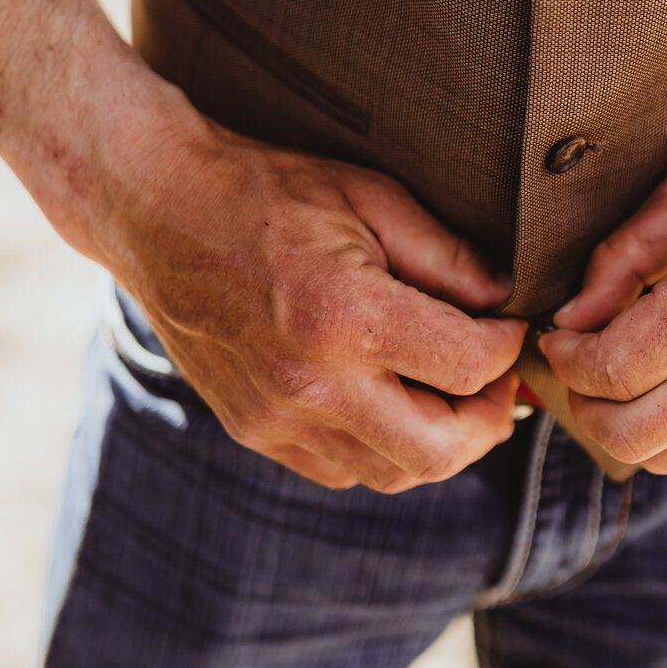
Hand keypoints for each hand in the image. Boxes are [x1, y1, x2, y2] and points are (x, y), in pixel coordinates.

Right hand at [111, 130, 526, 491]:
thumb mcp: (370, 197)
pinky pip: (341, 471)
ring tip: (451, 396)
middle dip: (486, 422)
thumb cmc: (267, 193)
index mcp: (346, 317)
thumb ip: (447, 256)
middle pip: (438, 451)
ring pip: (391, 474)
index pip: (466, 368)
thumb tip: (505, 301)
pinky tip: (391, 403)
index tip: (508, 326)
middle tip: (497, 384)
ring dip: (438, 443)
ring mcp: (276, 417)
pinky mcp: (253, 431)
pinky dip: (382, 450)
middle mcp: (310, 383)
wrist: (158, 211)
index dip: (506, 350)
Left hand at [540, 56, 666, 477]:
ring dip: (625, 424)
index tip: (557, 337)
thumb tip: (569, 320)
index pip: (611, 370)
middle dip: (580, 406)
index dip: (564, 361)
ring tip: (623, 377)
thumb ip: (620, 256)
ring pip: (663, 457)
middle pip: (627, 433)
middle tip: (576, 368)